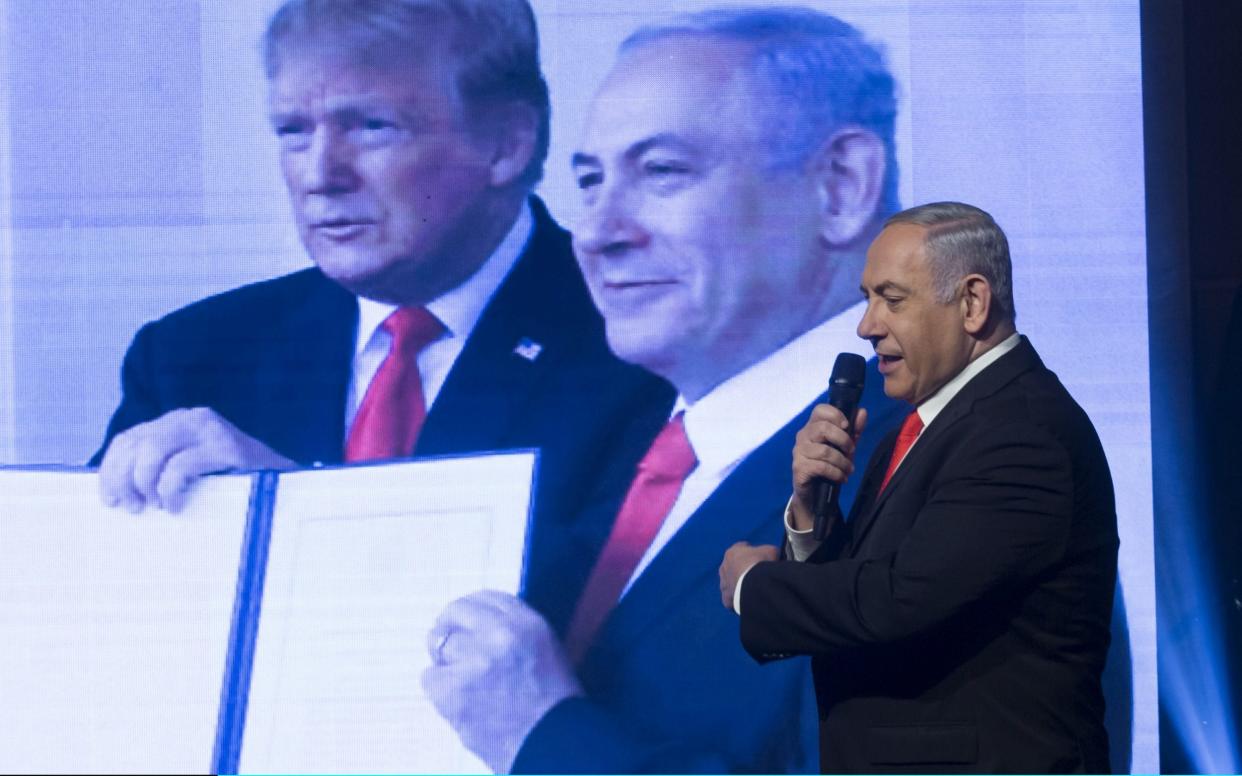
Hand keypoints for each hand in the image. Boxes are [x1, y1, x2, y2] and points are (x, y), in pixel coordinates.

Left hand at [97, 407, 294, 512]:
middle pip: (134, 443)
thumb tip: (118, 494)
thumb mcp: (190, 472)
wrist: (284, 484)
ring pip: (152, 450)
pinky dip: (170, 488)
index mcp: (176, 423)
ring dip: (145, 483)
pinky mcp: (228, 447)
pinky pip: (181, 465)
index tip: (109, 500)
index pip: (127, 439)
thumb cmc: (233, 485)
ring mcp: (210, 429)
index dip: (110, 470)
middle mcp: (190, 418)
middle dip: (123, 479)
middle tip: (131, 507)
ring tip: (155, 505)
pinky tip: (174, 505)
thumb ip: (160, 471)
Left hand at [422, 591, 582, 773]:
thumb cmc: (553, 704)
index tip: (464, 618)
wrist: (552, 745)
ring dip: (448, 662)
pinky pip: (430, 677)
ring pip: (440, 645)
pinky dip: (439, 688)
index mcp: (527, 623)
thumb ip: (514, 629)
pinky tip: (460, 700)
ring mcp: (474, 662)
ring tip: (467, 683)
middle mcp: (500, 636)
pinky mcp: (454, 690)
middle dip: (450, 628)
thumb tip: (477, 620)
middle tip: (450, 645)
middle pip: (455, 614)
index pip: (486, 597)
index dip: (471, 609)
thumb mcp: (546, 650)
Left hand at [719, 542, 778, 609]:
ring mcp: (724, 584)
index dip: (750, 551)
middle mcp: (724, 567)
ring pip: (730, 583)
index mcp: (732, 552)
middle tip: (757, 574)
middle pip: (733, 566)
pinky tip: (748, 600)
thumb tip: (772, 556)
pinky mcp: (726, 599)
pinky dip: (738, 600)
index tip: (758, 555)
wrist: (756, 584)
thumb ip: (768, 552)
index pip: (740, 548)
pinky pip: (731, 599)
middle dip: (743, 569)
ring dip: (738, 584)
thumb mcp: (771, 551)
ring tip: (752, 589)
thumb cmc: (763, 564)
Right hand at [789, 405, 867, 530]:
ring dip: (842, 461)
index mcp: (813, 427)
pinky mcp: (799, 468)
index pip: (820, 410)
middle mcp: (803, 436)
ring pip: (824, 451)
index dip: (835, 415)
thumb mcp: (845, 447)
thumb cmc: (829, 465)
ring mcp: (799, 452)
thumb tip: (862, 412)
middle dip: (843, 440)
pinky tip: (841, 477)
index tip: (848, 427)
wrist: (814, 493)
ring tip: (848, 469)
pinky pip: (821, 467)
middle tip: (852, 451)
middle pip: (823, 428)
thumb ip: (854, 430)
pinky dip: (836, 473)